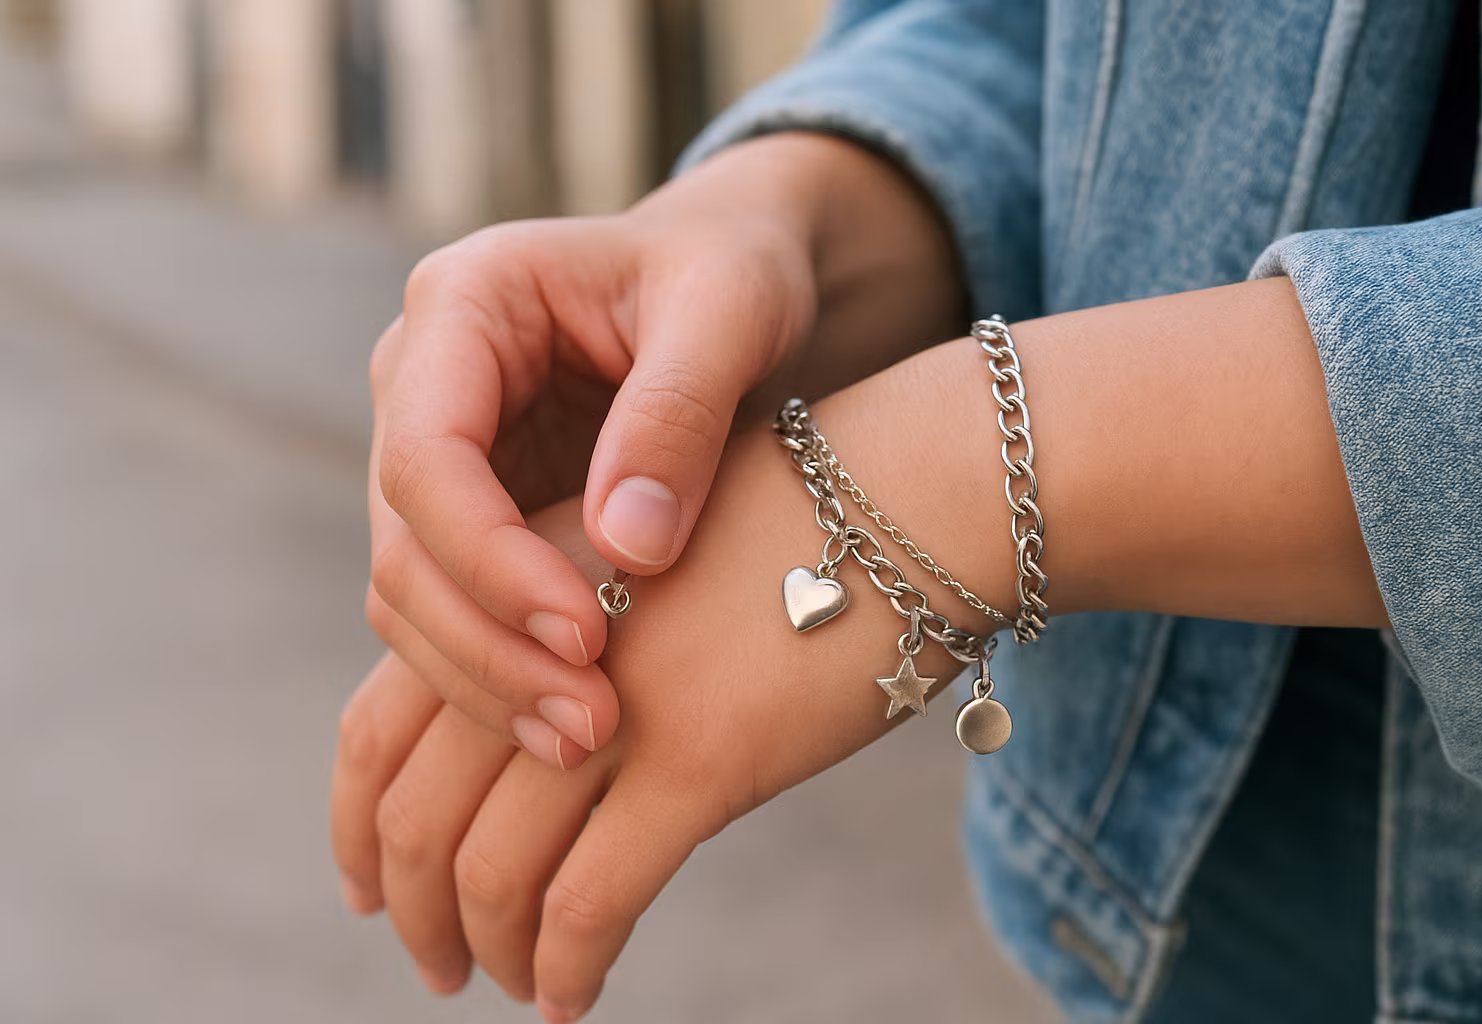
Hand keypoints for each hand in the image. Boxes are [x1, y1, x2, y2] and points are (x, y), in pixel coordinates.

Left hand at [337, 412, 985, 1019]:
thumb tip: (542, 734)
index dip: (358, 822)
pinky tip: (574, 998)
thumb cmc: (798, 524)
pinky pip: (591, 899)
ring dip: (486, 949)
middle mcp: (543, 647)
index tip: (372, 883)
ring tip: (506, 985)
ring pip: (493, 868)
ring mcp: (617, 704)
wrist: (908, 493)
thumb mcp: (650, 553)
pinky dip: (565, 966)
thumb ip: (577, 629)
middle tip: (432, 958)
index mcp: (517, 592)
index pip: (379, 724)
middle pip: (416, 809)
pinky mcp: (700, 760)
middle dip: (412, 906)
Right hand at [364, 133, 965, 768]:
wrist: (727, 281)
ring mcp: (441, 458)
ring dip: (488, 680)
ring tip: (586, 740)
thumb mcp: (727, 308)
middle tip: (590, 723)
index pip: (426, 458)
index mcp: (461, 305)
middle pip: (405, 545)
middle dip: (489, 646)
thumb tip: (628, 553)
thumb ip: (677, 413)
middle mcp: (423, 386)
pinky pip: (459, 612)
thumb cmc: (730, 271)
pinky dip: (504, 673)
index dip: (490, 561)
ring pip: (415, 596)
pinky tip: (572, 726)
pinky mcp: (476, 517)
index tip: (584, 636)